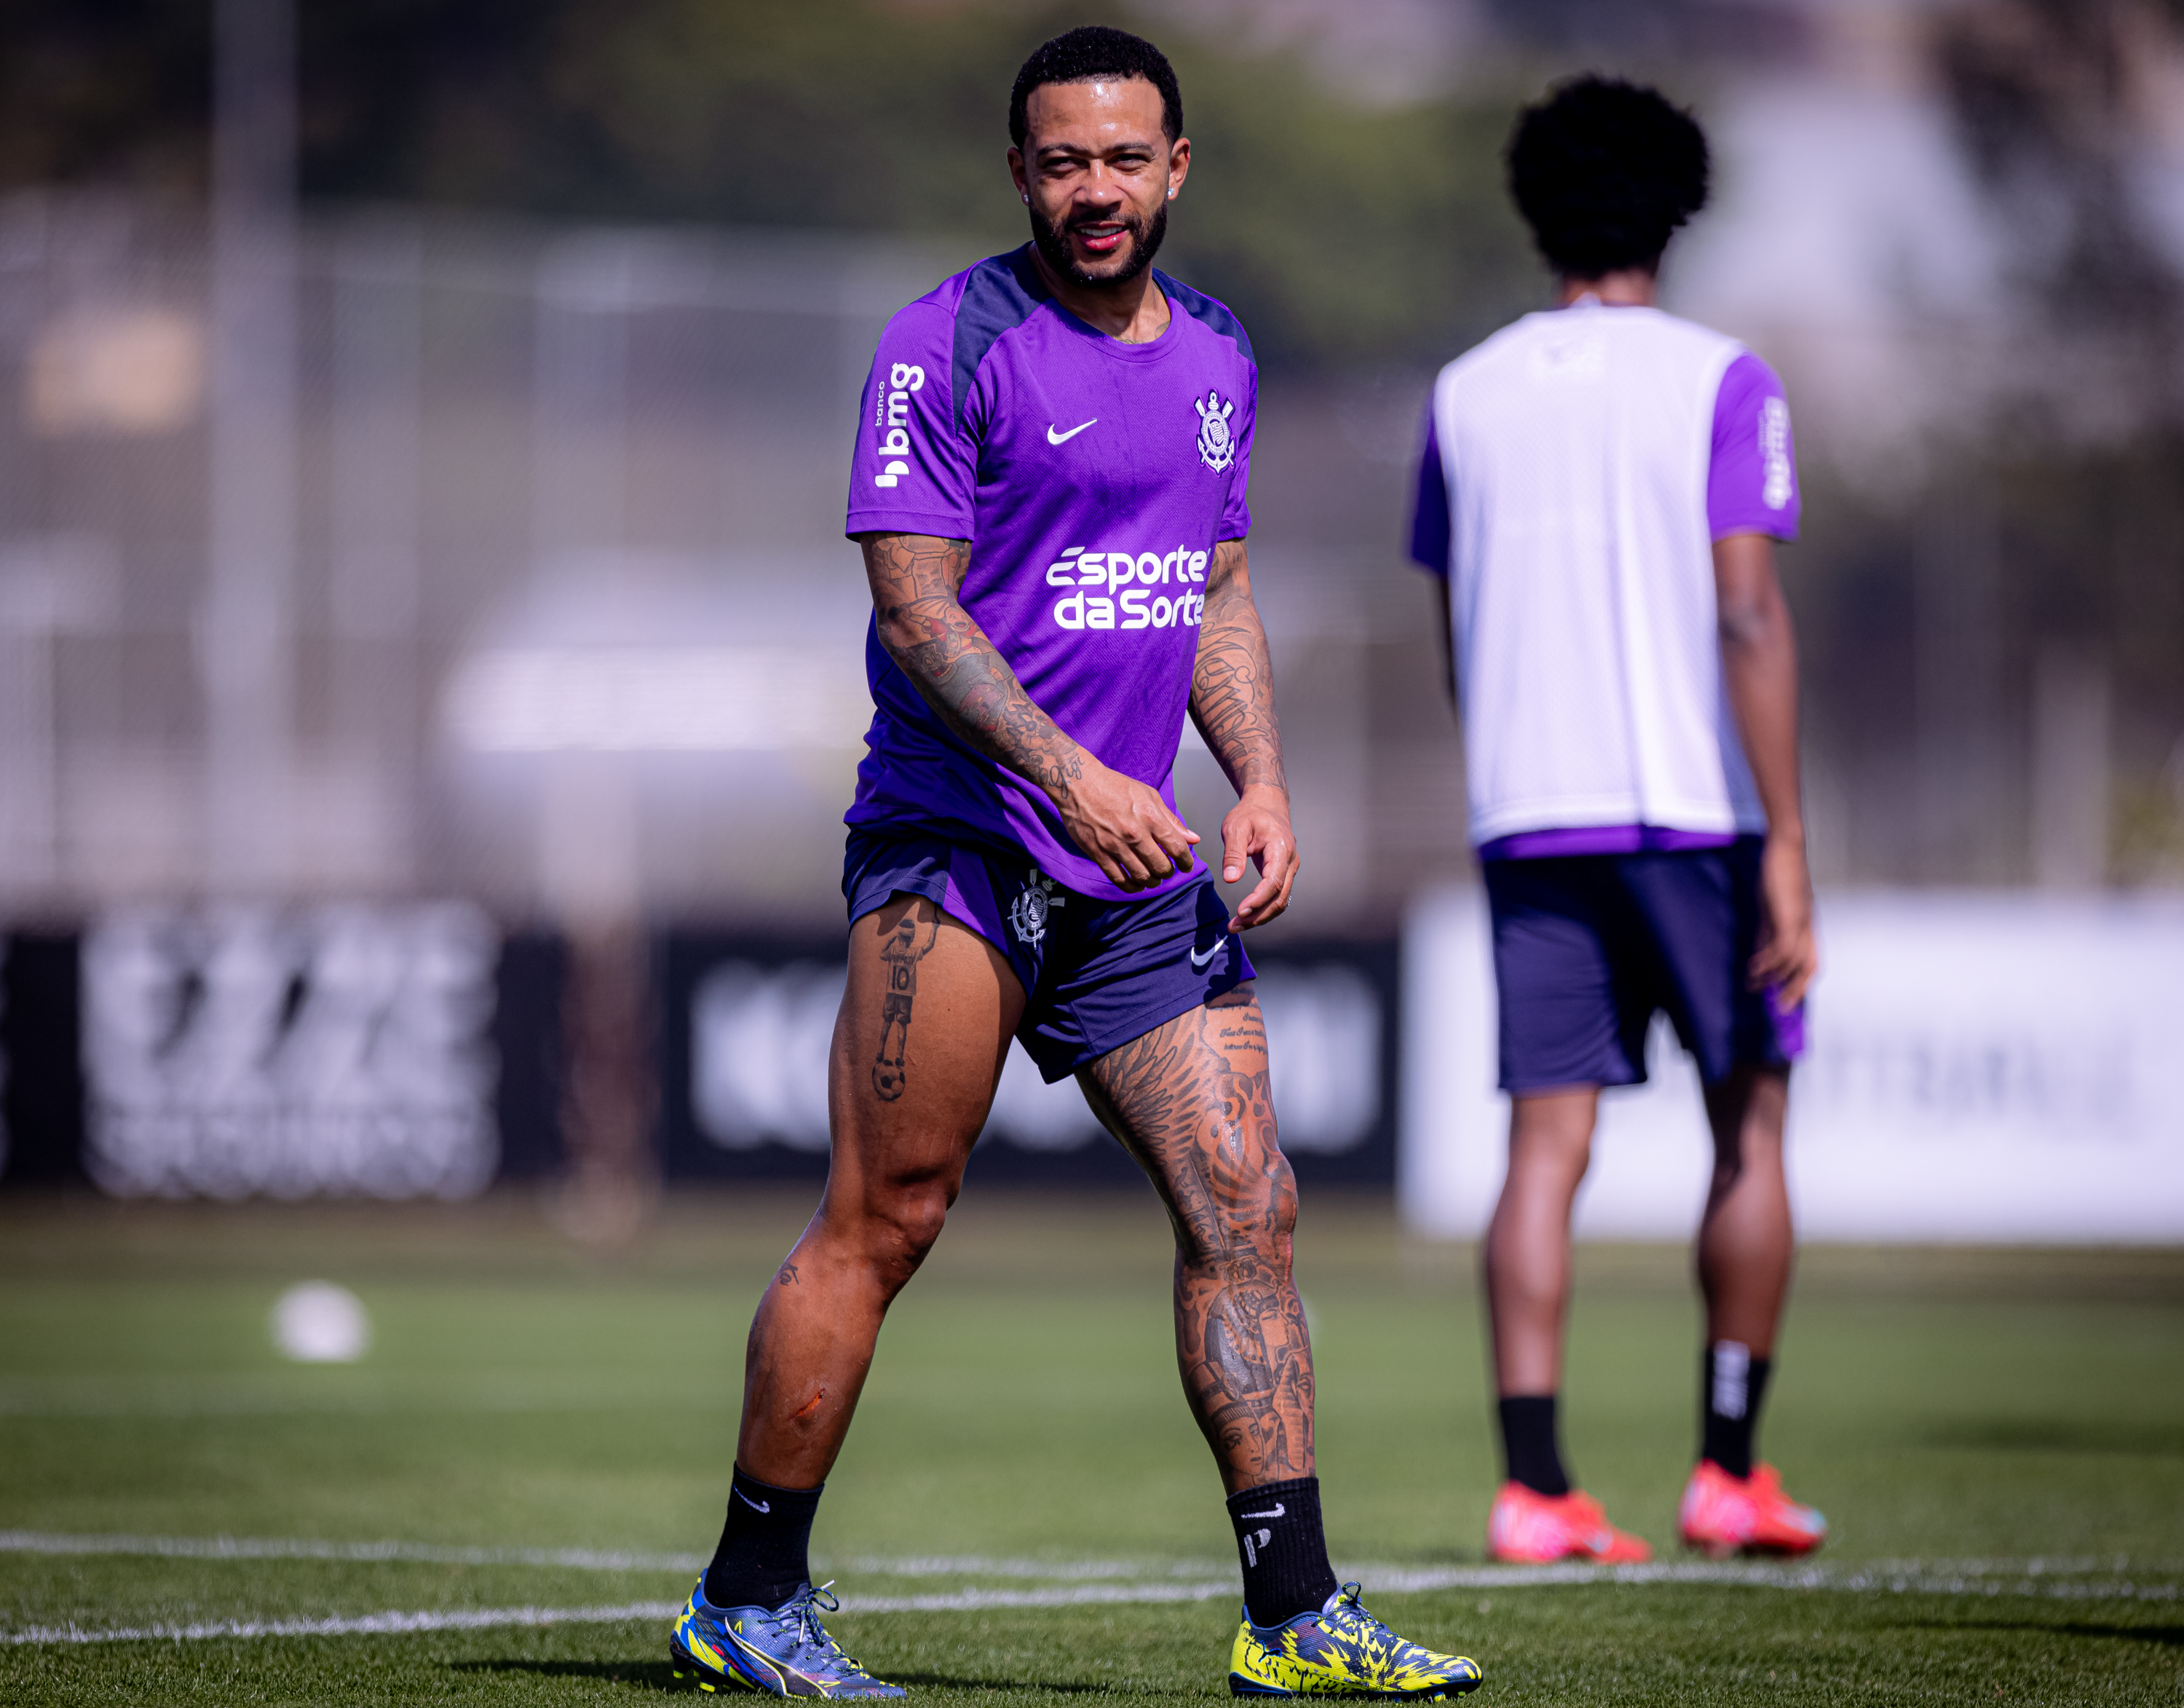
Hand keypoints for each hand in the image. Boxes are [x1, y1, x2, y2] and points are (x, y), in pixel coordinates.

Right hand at [1054, 759, 1198, 888]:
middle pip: (1161, 867)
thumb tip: (1193, 839)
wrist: (1079, 784)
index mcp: (1150, 817)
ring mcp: (1115, 845)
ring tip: (1152, 878)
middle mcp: (1135, 834)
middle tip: (1166, 870)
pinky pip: (1119, 879)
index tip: (1185, 865)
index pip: (1177, 848)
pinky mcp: (1098, 853)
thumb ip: (1171, 820)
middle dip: (1168, 872)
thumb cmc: (1115, 786)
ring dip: (1152, 881)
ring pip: (1141, 876)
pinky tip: (1136, 884)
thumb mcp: (1149, 796)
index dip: (1186, 861)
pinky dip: (1131, 887)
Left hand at [1219, 785, 1299, 931]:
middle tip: (1234, 926)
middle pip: (1279, 898)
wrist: (1267, 805)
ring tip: (1236, 925)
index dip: (1258, 900)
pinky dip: (1263, 909)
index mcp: (1280, 849)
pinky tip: (1247, 916)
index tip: (1240, 911)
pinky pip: (1277, 897)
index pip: (1273, 882)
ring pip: (1280, 901)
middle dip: (1257, 916)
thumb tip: (1231, 880)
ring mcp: (1289, 869)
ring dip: (1260, 917)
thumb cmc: (1250, 814)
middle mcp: (1290, 862)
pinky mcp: (1283, 874)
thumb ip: (1233, 854)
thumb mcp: (1235, 828)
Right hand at [1750, 833, 1817, 1010]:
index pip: (1810, 962)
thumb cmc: (1779, 873)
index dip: (1799, 983)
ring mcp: (1801, 923)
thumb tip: (1760, 957)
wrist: (1786, 847)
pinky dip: (1768, 962)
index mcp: (1806, 926)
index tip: (1785, 1000)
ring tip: (1758, 990)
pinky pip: (1781, 947)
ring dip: (1776, 979)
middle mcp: (1808, 928)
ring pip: (1794, 961)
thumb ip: (1768, 932)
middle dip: (1794, 991)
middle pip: (1808, 967)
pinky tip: (1753, 969)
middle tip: (1780, 1009)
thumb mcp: (1772, 908)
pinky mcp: (1789, 916)